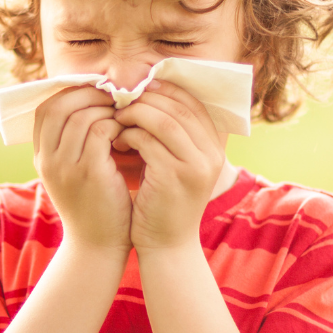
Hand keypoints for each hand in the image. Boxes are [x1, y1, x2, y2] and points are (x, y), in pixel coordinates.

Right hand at [33, 86, 131, 251]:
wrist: (98, 246)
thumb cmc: (94, 205)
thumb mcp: (75, 172)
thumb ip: (75, 142)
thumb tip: (94, 103)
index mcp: (41, 156)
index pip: (46, 108)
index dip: (71, 93)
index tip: (96, 92)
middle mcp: (47, 159)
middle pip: (59, 105)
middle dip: (89, 94)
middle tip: (114, 96)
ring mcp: (65, 166)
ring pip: (81, 115)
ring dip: (106, 108)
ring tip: (124, 113)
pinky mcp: (88, 173)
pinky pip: (99, 131)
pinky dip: (116, 124)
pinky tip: (128, 132)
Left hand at [112, 80, 225, 250]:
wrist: (167, 246)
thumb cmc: (164, 203)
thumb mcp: (176, 165)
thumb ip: (172, 136)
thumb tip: (150, 96)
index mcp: (215, 148)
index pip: (194, 103)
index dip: (167, 89)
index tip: (142, 86)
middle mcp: (211, 155)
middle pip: (179, 107)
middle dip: (148, 98)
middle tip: (123, 99)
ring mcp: (195, 166)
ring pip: (164, 121)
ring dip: (136, 114)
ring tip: (117, 118)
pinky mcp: (173, 177)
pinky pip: (148, 141)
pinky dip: (129, 135)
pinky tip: (117, 140)